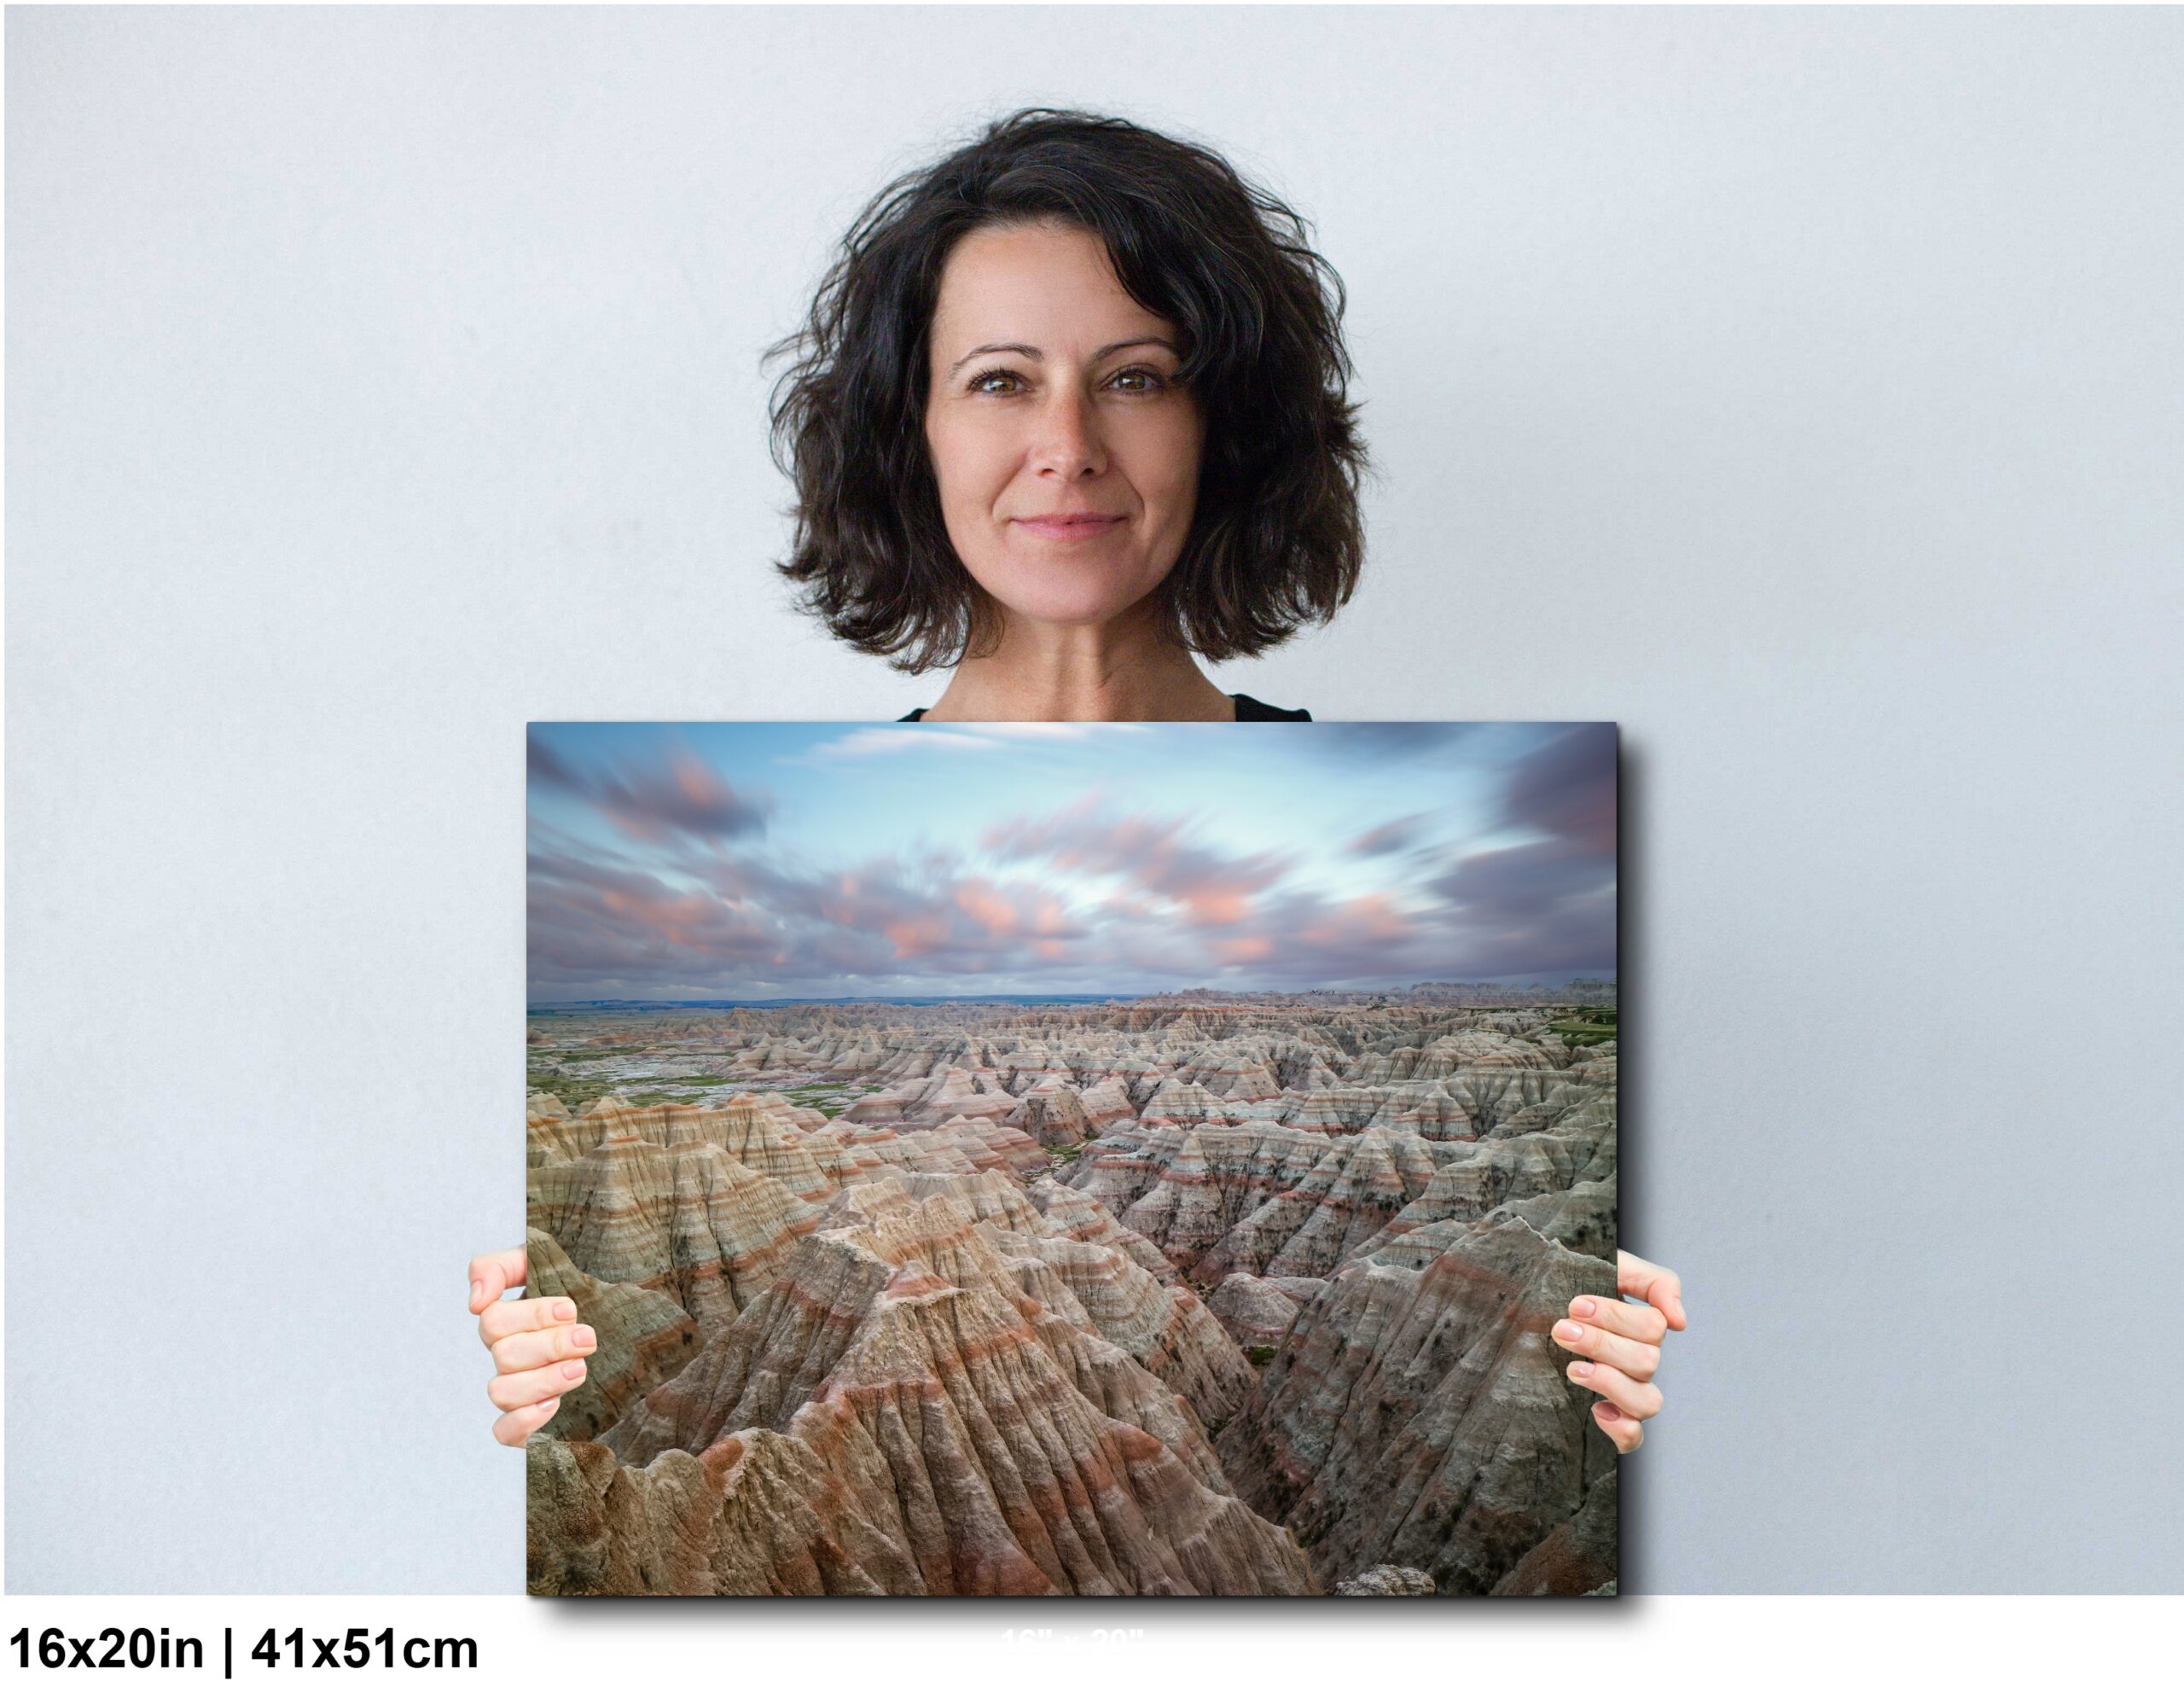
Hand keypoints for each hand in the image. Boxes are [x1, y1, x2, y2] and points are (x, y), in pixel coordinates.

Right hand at [468, 1246, 595, 1446]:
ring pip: (501, 1392)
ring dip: (542, 1380)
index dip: (531, 1315)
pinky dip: (524, 1420)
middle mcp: (510, 1357)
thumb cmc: (590, 1294)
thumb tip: (475, 1301)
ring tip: (580, 1369)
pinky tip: (554, 1405)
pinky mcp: (530, 1423)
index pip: (492, 1318)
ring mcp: (518, 1390)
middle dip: (549, 1345)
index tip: (570, 1309)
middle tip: (587, 1339)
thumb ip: (503, 1266)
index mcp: (512, 1322)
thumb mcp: (552, 1264)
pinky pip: (504, 1432)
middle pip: (503, 1354)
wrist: (638, 1334)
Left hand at [1551, 1249, 1685, 1453]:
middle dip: (1601, 1344)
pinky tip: (1596, 1410)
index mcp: (1641, 1327)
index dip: (1616, 1318)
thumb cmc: (1568, 1282)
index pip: (1653, 1327)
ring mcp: (1626, 1391)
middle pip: (1646, 1362)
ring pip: (1647, 1402)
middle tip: (1561, 1330)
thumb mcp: (1611, 1266)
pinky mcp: (1610, 1418)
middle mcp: (1638, 1361)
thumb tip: (1680, 1321)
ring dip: (1610, 1382)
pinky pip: (1633, 1437)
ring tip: (1572, 1368)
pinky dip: (1621, 1428)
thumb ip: (1654, 1282)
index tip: (1575, 1305)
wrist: (1523, 1302)